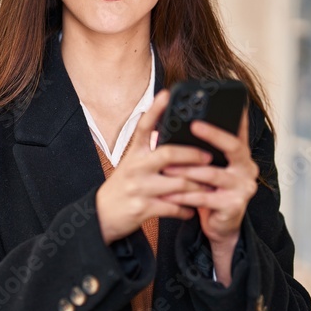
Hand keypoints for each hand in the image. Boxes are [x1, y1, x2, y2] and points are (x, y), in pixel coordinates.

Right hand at [96, 89, 211, 244]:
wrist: (100, 216)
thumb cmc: (122, 187)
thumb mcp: (130, 164)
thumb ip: (148, 152)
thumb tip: (172, 136)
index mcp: (134, 154)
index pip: (144, 126)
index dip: (155, 109)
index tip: (167, 94)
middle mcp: (136, 167)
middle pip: (169, 154)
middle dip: (193, 155)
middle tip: (210, 156)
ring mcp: (140, 188)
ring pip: (178, 183)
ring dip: (197, 186)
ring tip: (209, 186)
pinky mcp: (143, 208)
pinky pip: (173, 207)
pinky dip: (186, 209)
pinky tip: (192, 209)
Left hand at [159, 109, 258, 285]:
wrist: (220, 226)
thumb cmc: (211, 192)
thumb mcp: (209, 168)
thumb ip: (200, 151)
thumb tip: (171, 128)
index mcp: (241, 156)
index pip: (239, 131)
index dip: (234, 116)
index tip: (221, 102)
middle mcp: (247, 168)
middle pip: (233, 146)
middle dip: (212, 134)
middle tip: (193, 124)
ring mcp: (243, 187)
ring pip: (212, 174)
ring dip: (186, 170)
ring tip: (166, 167)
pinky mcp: (233, 205)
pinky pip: (205, 198)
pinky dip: (185, 195)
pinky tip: (169, 193)